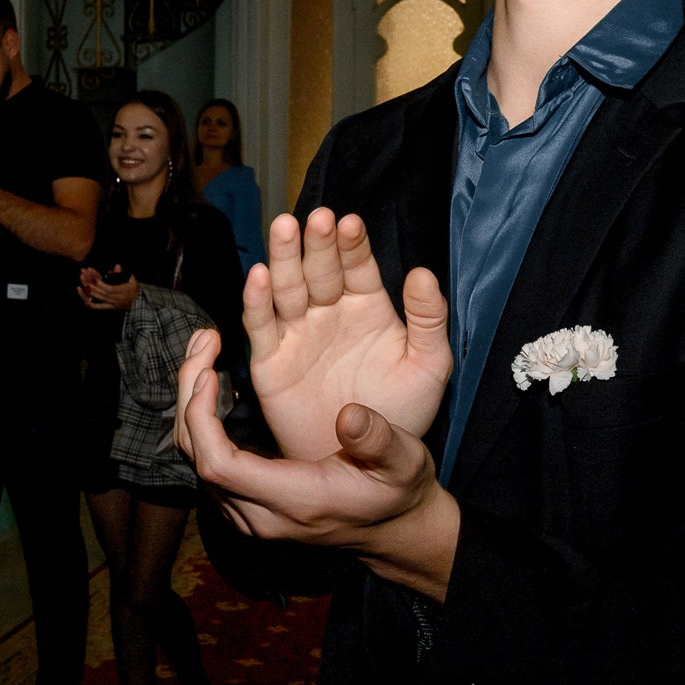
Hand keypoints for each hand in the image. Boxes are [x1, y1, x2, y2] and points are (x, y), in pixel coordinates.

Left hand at [78, 266, 139, 311]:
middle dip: (95, 289)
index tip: (94, 280)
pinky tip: (87, 303)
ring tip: (85, 289)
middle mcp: (118, 298)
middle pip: (104, 294)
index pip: (111, 288)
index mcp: (123, 290)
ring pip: (102, 299)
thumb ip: (122, 273)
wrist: (139, 302)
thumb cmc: (134, 288)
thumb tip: (116, 266)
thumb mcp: (131, 279)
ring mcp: (114, 303)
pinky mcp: (112, 307)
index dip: (102, 285)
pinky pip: (103, 307)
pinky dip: (95, 306)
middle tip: (86, 284)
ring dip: (93, 295)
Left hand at [177, 332, 454, 586]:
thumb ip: (380, 441)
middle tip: (204, 342)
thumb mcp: (406, 463)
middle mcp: (260, 514)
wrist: (394, 528)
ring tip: (204, 349)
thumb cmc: (399, 491)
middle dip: (189, 395)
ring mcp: (248, 513)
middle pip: (197, 456)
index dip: (202, 418)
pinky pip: (207, 458)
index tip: (211, 373)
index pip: (219, 465)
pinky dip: (201, 416)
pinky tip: (212, 377)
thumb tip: (348, 416)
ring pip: (196, 457)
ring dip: (191, 401)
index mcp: (293, 500)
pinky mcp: (246, 503)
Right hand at [243, 210, 452, 458]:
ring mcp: (297, 334)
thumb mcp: (427, 366)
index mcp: (366, 307)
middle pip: (318, 270)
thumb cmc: (402, 413)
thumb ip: (428, 320)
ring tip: (284, 229)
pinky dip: (256, 301)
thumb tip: (422, 273)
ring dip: (284, 259)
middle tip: (316, 219)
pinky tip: (258, 275)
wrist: (369, 465)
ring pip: (286, 289)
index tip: (349, 224)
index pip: (357, 266)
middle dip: (316, 244)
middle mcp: (328, 313)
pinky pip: (260, 328)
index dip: (352, 245)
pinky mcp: (270, 361)